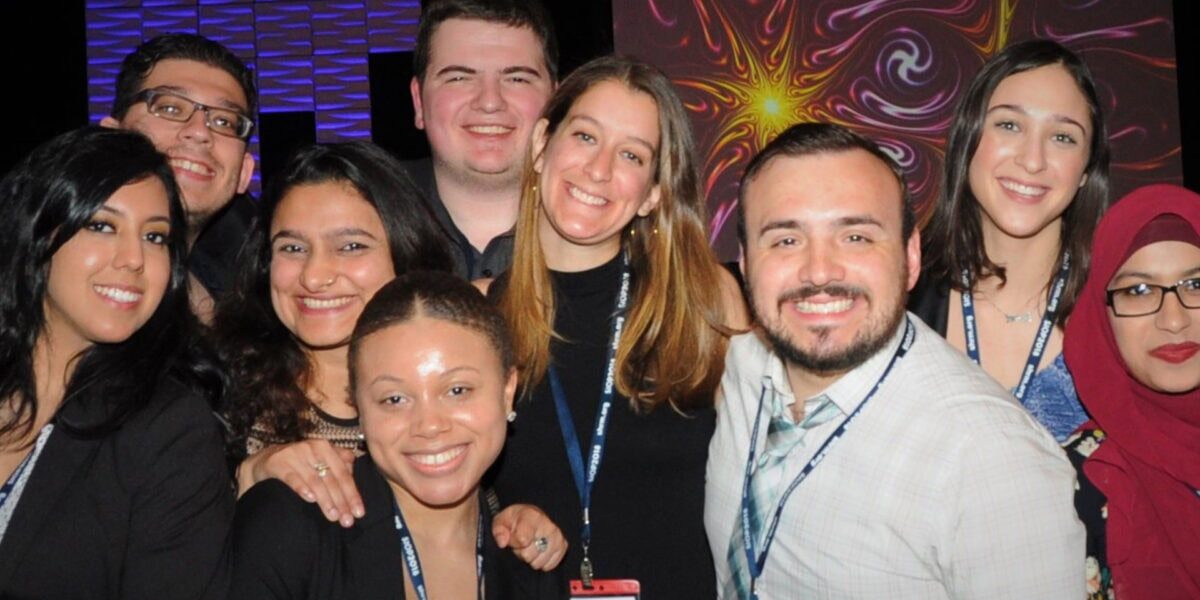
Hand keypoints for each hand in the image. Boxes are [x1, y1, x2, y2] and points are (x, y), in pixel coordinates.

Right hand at [238, 439, 362, 526]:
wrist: (265, 460)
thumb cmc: (300, 464)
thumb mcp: (319, 460)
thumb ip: (338, 463)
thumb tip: (354, 470)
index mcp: (326, 448)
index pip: (343, 474)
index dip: (352, 494)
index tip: (359, 513)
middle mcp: (312, 448)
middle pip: (331, 479)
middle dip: (341, 502)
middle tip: (347, 521)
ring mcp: (295, 455)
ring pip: (315, 481)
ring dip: (325, 500)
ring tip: (333, 516)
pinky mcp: (278, 463)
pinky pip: (292, 477)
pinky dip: (302, 488)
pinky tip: (310, 499)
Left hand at [492, 503, 566, 570]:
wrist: (531, 516)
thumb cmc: (515, 521)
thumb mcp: (501, 522)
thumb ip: (499, 531)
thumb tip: (503, 542)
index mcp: (532, 516)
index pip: (522, 540)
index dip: (514, 543)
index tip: (512, 538)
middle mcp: (548, 526)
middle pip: (529, 555)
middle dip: (521, 552)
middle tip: (521, 543)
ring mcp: (557, 536)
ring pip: (539, 562)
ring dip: (531, 558)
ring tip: (530, 546)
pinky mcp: (563, 546)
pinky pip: (550, 565)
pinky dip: (541, 562)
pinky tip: (538, 552)